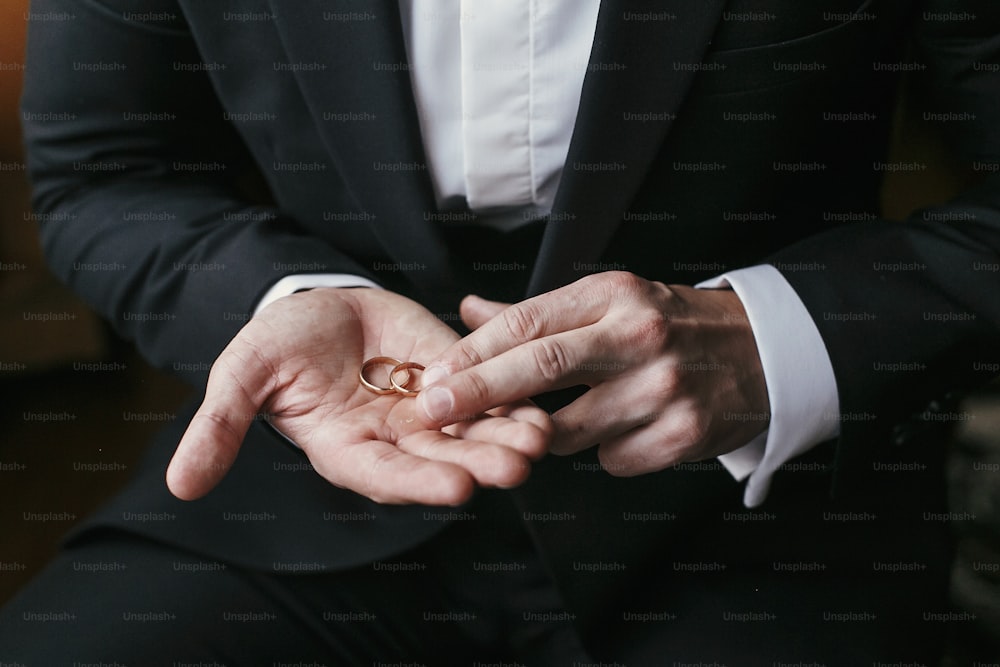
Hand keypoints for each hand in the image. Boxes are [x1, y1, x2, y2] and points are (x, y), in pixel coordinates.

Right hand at [166, 289, 549, 504]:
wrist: (317, 305)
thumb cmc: (277, 342)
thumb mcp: (242, 375)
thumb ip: (219, 426)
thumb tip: (179, 487)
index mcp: (345, 448)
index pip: (384, 475)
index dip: (418, 483)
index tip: (456, 488)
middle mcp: (392, 441)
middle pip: (440, 461)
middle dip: (478, 464)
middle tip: (516, 466)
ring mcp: (426, 412)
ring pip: (471, 433)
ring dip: (506, 437)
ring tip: (539, 437)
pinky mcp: (452, 379)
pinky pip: (486, 396)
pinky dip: (512, 402)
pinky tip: (541, 405)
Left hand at [416, 271, 769, 474]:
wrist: (761, 351)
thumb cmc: (668, 324)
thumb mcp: (609, 301)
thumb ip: (536, 314)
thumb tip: (467, 310)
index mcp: (614, 294)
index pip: (528, 322)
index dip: (474, 352)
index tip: (434, 376)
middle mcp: (639, 335)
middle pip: (542, 368)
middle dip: (478, 392)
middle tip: (431, 412)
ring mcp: (664, 387)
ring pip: (568, 430)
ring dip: (546, 434)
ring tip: (565, 418)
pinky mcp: (685, 434)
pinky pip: (611, 460)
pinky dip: (604, 452)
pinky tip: (625, 429)